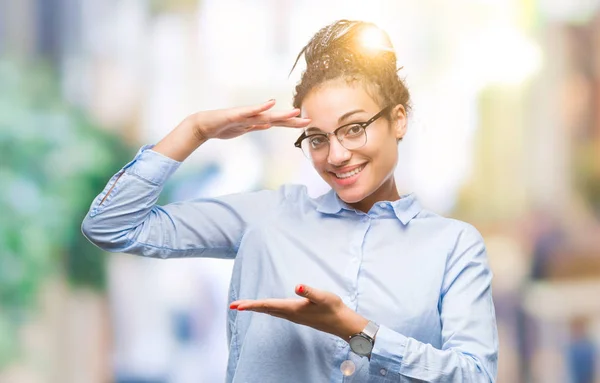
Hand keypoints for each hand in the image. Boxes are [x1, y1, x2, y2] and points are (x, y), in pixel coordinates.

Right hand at [193, 99, 310, 139]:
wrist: (204, 125)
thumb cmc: (223, 126)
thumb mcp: (244, 129)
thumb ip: (256, 126)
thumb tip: (269, 125)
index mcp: (256, 121)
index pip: (278, 122)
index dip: (292, 123)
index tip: (307, 123)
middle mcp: (253, 116)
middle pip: (276, 119)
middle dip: (292, 120)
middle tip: (309, 120)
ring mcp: (245, 115)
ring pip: (266, 115)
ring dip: (281, 113)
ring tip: (295, 111)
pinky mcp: (235, 115)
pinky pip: (249, 111)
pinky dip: (260, 108)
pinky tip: (270, 103)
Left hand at [230, 284, 368, 339]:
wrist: (342, 323)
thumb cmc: (332, 308)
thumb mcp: (322, 296)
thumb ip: (310, 291)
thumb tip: (297, 286)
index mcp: (291, 309)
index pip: (267, 305)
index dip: (251, 305)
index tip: (236, 306)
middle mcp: (289, 314)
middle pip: (265, 309)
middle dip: (248, 307)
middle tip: (232, 306)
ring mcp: (293, 316)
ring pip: (270, 311)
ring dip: (256, 308)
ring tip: (243, 306)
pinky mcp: (298, 315)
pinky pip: (276, 312)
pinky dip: (267, 308)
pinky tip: (266, 307)